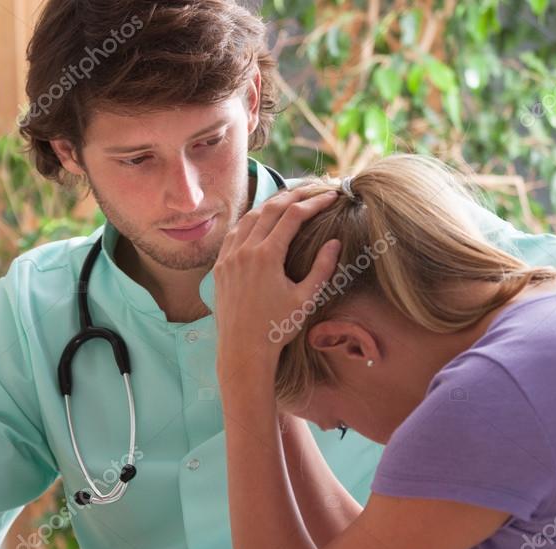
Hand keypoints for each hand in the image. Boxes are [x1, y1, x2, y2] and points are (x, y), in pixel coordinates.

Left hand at [214, 187, 341, 367]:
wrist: (242, 351)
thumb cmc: (277, 329)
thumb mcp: (306, 299)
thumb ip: (322, 268)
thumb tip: (334, 242)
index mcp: (267, 256)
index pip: (293, 216)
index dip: (314, 202)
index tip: (331, 196)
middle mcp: (244, 250)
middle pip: (271, 209)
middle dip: (295, 196)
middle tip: (314, 190)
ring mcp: (229, 257)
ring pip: (250, 217)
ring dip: (271, 205)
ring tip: (290, 200)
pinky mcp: (220, 266)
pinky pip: (235, 233)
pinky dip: (251, 221)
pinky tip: (261, 221)